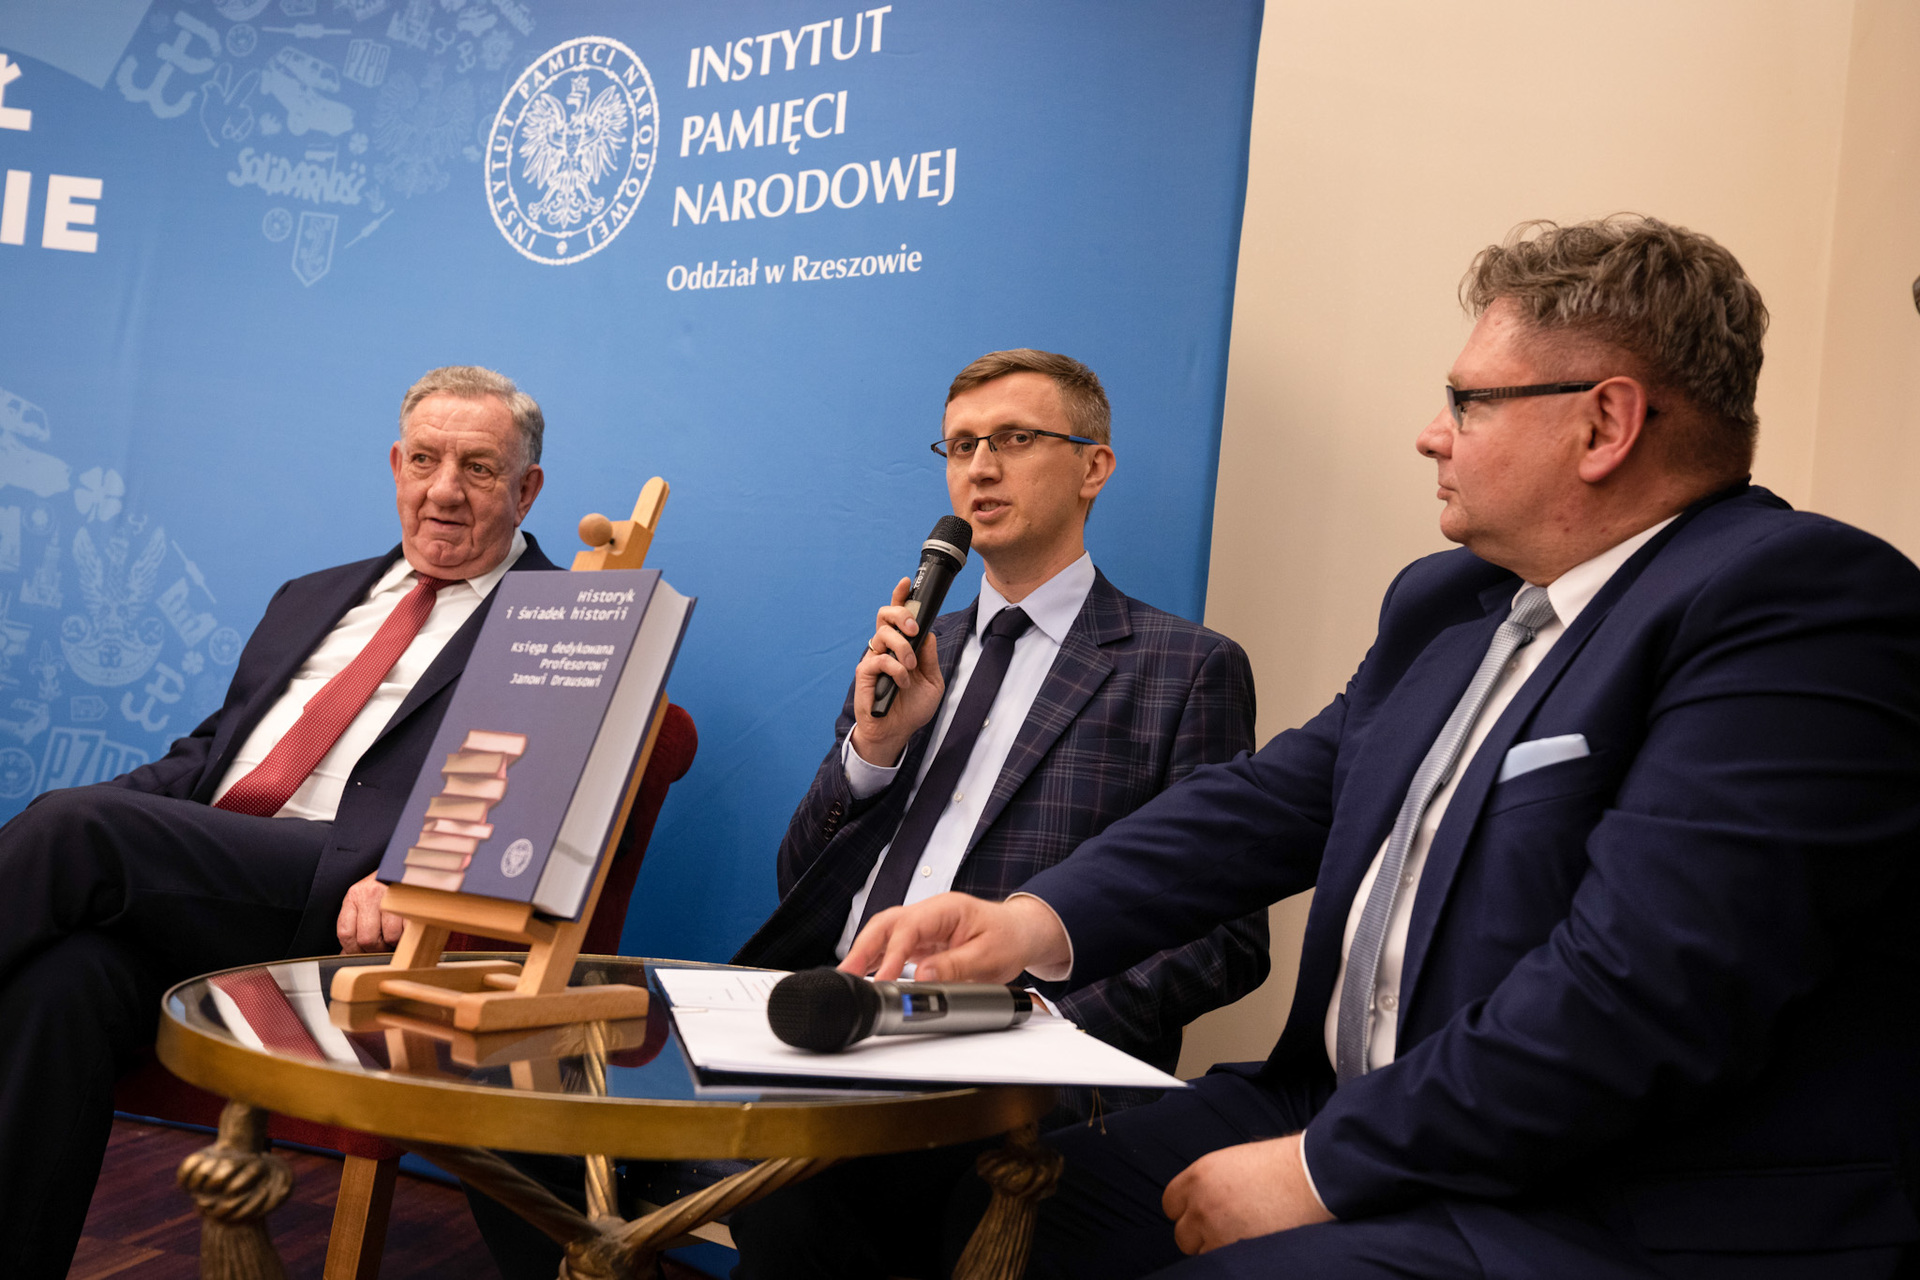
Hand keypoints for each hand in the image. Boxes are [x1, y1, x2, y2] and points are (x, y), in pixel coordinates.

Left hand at [336, 872, 403, 953]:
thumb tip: (348, 954)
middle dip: (376, 948)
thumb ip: (354, 926)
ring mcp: (392, 897)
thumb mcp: (362, 901)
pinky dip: (408, 934)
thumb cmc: (382, 888)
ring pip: (390, 937)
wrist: (405, 866)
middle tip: (382, 942)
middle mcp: (370, 894)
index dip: (353, 949)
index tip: (362, 951)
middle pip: (367, 939)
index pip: (346, 934)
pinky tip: (406, 926)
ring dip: (394, 941)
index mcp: (354, 896)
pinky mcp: (412, 901)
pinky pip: (408, 930)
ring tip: (396, 931)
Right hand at [840, 892, 1071, 982]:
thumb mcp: (989, 957)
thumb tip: (923, 976)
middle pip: (886, 924)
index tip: (883, 979)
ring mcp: (925, 926)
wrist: (1021, 933)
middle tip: (847, 975)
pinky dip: (877, 959)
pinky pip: (893, 945)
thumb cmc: (1009, 939)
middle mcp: (930, 913)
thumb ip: (955, 966)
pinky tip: (865, 974)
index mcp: (946, 909)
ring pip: (885, 933)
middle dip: (863, 948)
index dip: (892, 955)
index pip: (909, 928)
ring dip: (865, 954)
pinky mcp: (923, 940)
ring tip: (848, 978)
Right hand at [850, 577, 944, 766]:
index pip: (898, 616)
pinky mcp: (865, 672)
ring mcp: (874, 658)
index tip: (906, 582)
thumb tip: (929, 633)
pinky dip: (895, 669)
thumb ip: (930, 657)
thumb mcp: (932, 681)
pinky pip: (879, 659)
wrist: (897, 731)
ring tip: (911, 667)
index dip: (900, 597)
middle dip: (901, 614)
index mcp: (901, 646)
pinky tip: (902, 682)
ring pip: (883, 634)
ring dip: (903, 648)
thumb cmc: (912, 707)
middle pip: (885, 615)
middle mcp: (885, 648)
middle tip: (914, 630)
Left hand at [1162, 1134, 1332, 1254]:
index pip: (1170, 1205)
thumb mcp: (1238, 1161)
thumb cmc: (1286, 1164)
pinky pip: (1222, 1263)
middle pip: (1182, 1234)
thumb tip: (1205, 1198)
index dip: (1188, 1211)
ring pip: (1202, 1253)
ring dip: (1218, 1248)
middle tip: (1227, 1229)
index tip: (1203, 1215)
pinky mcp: (1236, 1252)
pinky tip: (1253, 1248)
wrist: (1316, 1177)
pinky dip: (1235, 1260)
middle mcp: (1201, 1204)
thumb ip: (1214, 1181)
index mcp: (1200, 1175)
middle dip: (1200, 1235)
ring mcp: (1217, 1231)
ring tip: (1245, 1237)